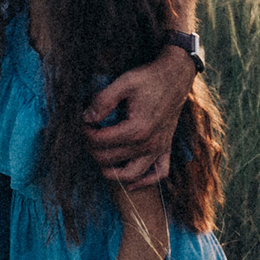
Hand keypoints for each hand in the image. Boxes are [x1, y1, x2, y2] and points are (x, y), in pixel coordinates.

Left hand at [83, 46, 194, 189]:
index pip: (101, 141)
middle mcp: (149, 144)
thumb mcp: (124, 82)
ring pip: (132, 174)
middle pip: (111, 158)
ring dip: (112, 172)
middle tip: (87, 136)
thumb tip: (86, 117)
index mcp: (137, 128)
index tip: (83, 122)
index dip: (86, 133)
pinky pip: (159, 173)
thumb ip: (103, 100)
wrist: (176, 75)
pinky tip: (131, 183)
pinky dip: (145, 181)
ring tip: (100, 162)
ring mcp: (159, 148)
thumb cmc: (149, 78)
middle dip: (93, 149)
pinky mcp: (166, 148)